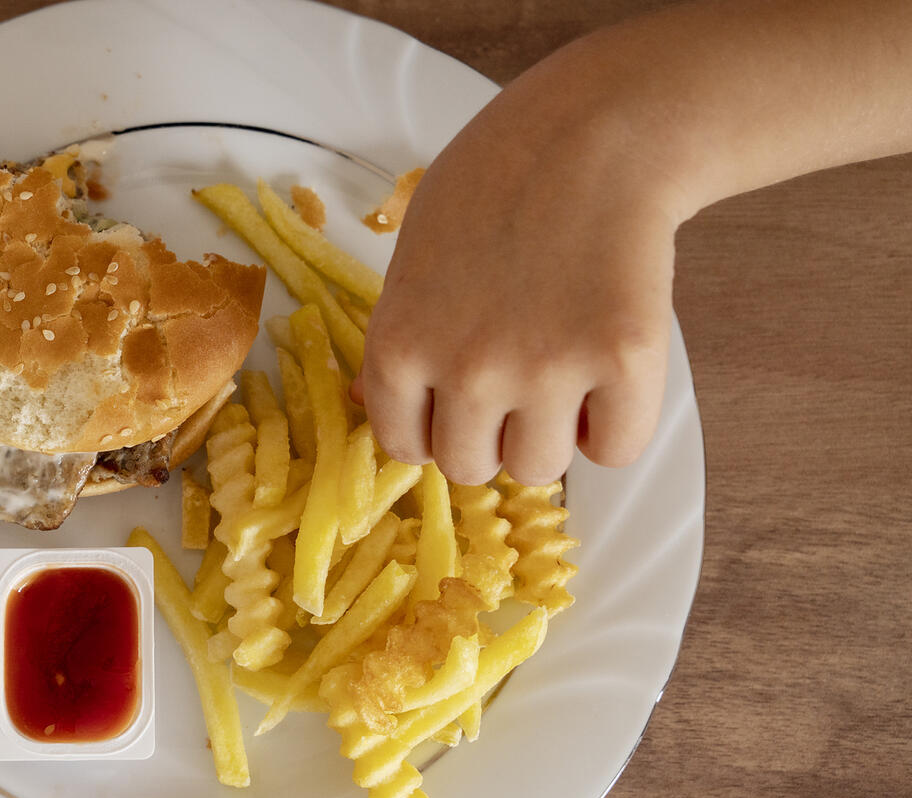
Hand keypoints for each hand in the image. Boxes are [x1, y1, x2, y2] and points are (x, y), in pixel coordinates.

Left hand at [355, 46, 681, 485]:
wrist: (592, 133)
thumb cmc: (494, 186)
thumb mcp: (412, 260)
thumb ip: (399, 341)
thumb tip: (368, 404)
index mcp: (401, 345)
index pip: (406, 446)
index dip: (438, 425)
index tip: (461, 396)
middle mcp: (466, 369)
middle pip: (471, 468)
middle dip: (494, 432)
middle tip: (520, 369)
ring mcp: (546, 369)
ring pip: (539, 469)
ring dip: (552, 432)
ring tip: (564, 362)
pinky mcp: (624, 360)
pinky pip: (616, 450)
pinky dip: (616, 422)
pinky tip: (609, 367)